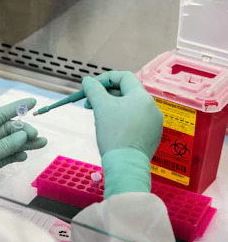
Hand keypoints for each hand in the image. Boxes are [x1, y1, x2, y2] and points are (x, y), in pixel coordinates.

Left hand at [0, 98, 46, 200]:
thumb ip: (4, 145)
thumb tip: (24, 135)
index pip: (0, 115)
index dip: (16, 107)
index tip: (33, 102)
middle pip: (8, 129)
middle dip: (23, 130)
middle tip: (36, 135)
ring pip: (11, 143)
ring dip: (25, 143)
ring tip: (41, 143)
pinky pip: (9, 155)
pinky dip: (17, 155)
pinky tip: (24, 156)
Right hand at [82, 71, 162, 197]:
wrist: (126, 165)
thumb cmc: (114, 133)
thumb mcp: (101, 107)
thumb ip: (94, 90)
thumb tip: (87, 81)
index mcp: (142, 97)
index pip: (124, 77)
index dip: (104, 79)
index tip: (90, 88)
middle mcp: (152, 108)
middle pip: (126, 93)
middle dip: (105, 96)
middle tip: (89, 104)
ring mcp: (154, 124)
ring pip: (130, 108)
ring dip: (112, 108)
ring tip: (99, 118)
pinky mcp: (151, 137)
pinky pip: (135, 122)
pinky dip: (121, 121)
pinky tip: (111, 131)